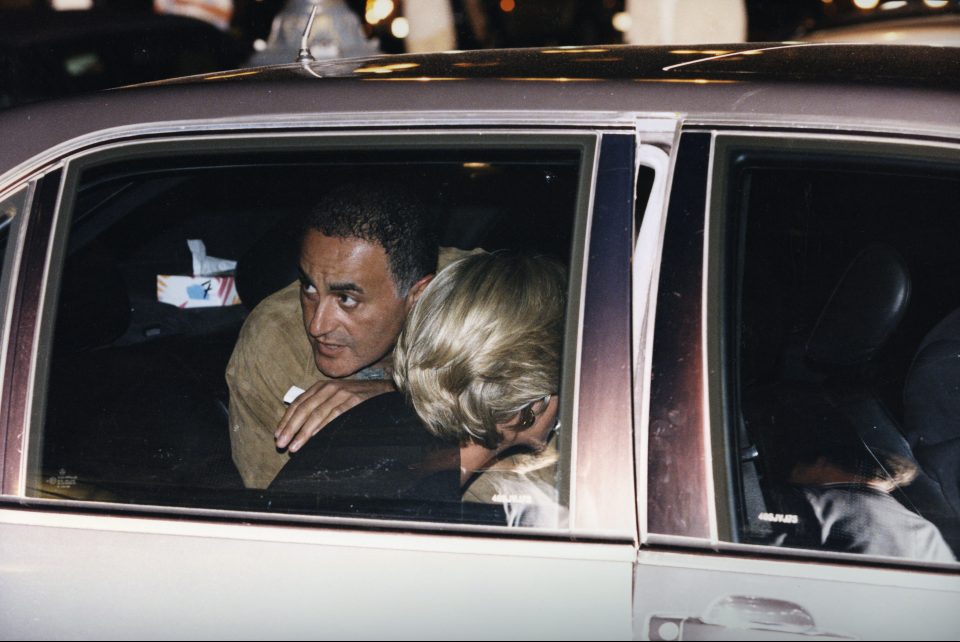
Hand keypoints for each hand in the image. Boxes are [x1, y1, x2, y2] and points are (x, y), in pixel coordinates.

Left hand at [275, 379, 393, 452]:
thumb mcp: (335, 397)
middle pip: (304, 409)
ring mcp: (342, 394)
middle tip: (281, 444)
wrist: (384, 390)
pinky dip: (323, 428)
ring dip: (304, 433)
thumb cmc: (357, 398)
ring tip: (294, 447)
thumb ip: (318, 406)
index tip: (278, 435)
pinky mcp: (354, 401)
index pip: (298, 404)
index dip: (286, 420)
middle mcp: (329, 388)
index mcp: (321, 387)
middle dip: (290, 428)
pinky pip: (334, 416)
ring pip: (317, 414)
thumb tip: (297, 427)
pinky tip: (315, 439)